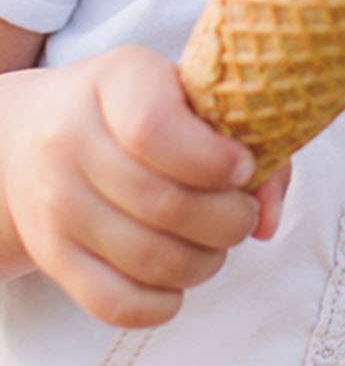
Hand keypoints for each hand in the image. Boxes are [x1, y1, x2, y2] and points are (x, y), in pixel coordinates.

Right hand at [0, 46, 288, 326]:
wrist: (39, 134)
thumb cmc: (143, 106)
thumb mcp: (190, 91)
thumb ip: (249, 136)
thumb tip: (268, 220)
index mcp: (118, 80)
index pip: (154, 129)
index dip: (212, 159)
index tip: (246, 166)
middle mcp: (73, 140)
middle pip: (162, 202)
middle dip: (227, 219)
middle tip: (243, 214)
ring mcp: (56, 203)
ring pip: (146, 258)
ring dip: (204, 261)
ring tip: (218, 242)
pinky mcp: (52, 255)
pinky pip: (113, 301)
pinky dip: (163, 301)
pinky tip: (181, 278)